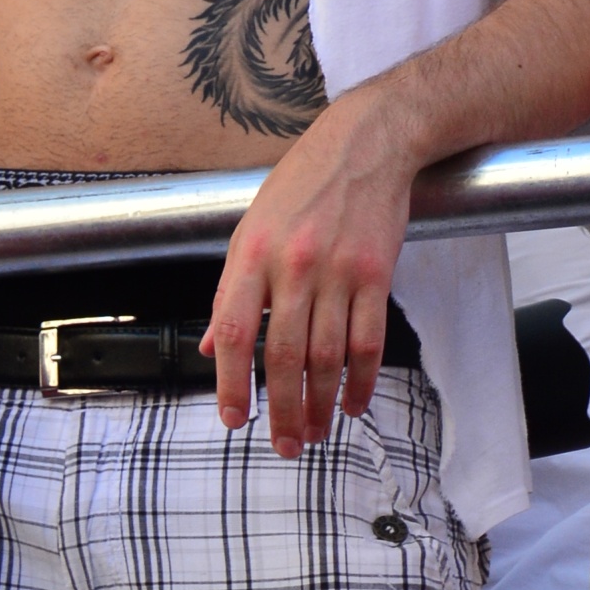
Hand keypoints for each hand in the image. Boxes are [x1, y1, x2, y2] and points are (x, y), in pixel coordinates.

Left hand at [201, 91, 417, 457]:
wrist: (366, 144)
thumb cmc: (303, 185)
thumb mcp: (251, 228)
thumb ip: (232, 290)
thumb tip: (214, 345)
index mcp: (252, 255)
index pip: (235, 332)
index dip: (231, 383)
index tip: (233, 419)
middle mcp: (293, 266)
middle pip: (283, 355)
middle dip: (281, 409)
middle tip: (283, 445)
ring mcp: (338, 271)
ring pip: (326, 356)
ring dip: (320, 404)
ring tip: (315, 434)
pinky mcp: (376, 274)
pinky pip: (368, 340)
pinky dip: (362, 379)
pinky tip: (355, 403)